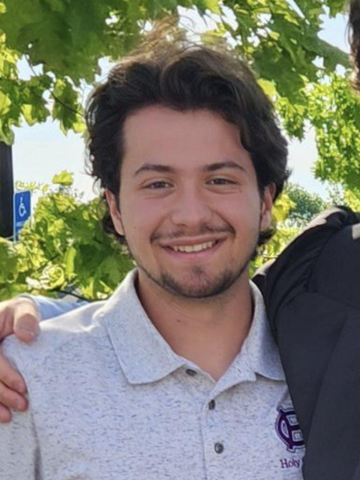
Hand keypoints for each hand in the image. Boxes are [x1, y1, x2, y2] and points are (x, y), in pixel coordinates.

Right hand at [0, 297, 39, 421]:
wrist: (14, 319)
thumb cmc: (19, 314)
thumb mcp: (24, 309)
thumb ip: (26, 318)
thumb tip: (27, 337)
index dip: (6, 374)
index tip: (23, 387)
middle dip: (2, 393)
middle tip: (22, 405)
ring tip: (10, 416)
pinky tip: (0, 415)